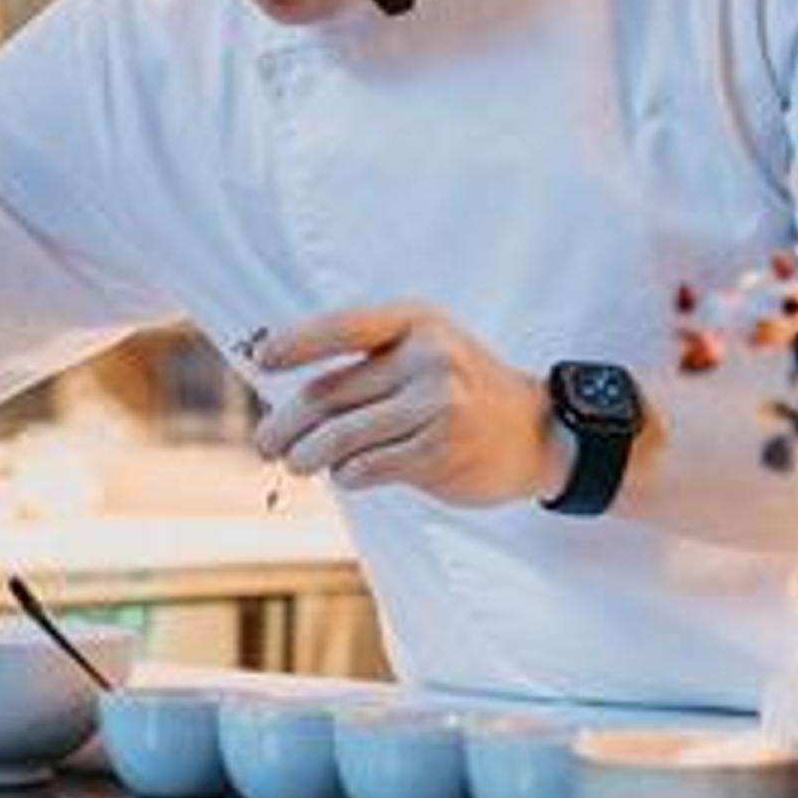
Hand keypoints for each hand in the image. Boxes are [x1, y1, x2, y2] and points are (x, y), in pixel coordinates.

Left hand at [248, 305, 562, 506]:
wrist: (535, 432)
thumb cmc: (462, 390)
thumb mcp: (426, 352)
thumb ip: (368, 362)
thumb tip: (286, 391)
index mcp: (417, 322)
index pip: (342, 327)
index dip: (295, 343)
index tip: (262, 359)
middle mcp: (427, 357)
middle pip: (329, 392)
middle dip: (287, 422)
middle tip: (265, 442)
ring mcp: (437, 405)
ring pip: (341, 436)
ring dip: (306, 455)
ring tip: (296, 463)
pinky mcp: (439, 451)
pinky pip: (367, 467)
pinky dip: (346, 475)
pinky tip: (345, 475)